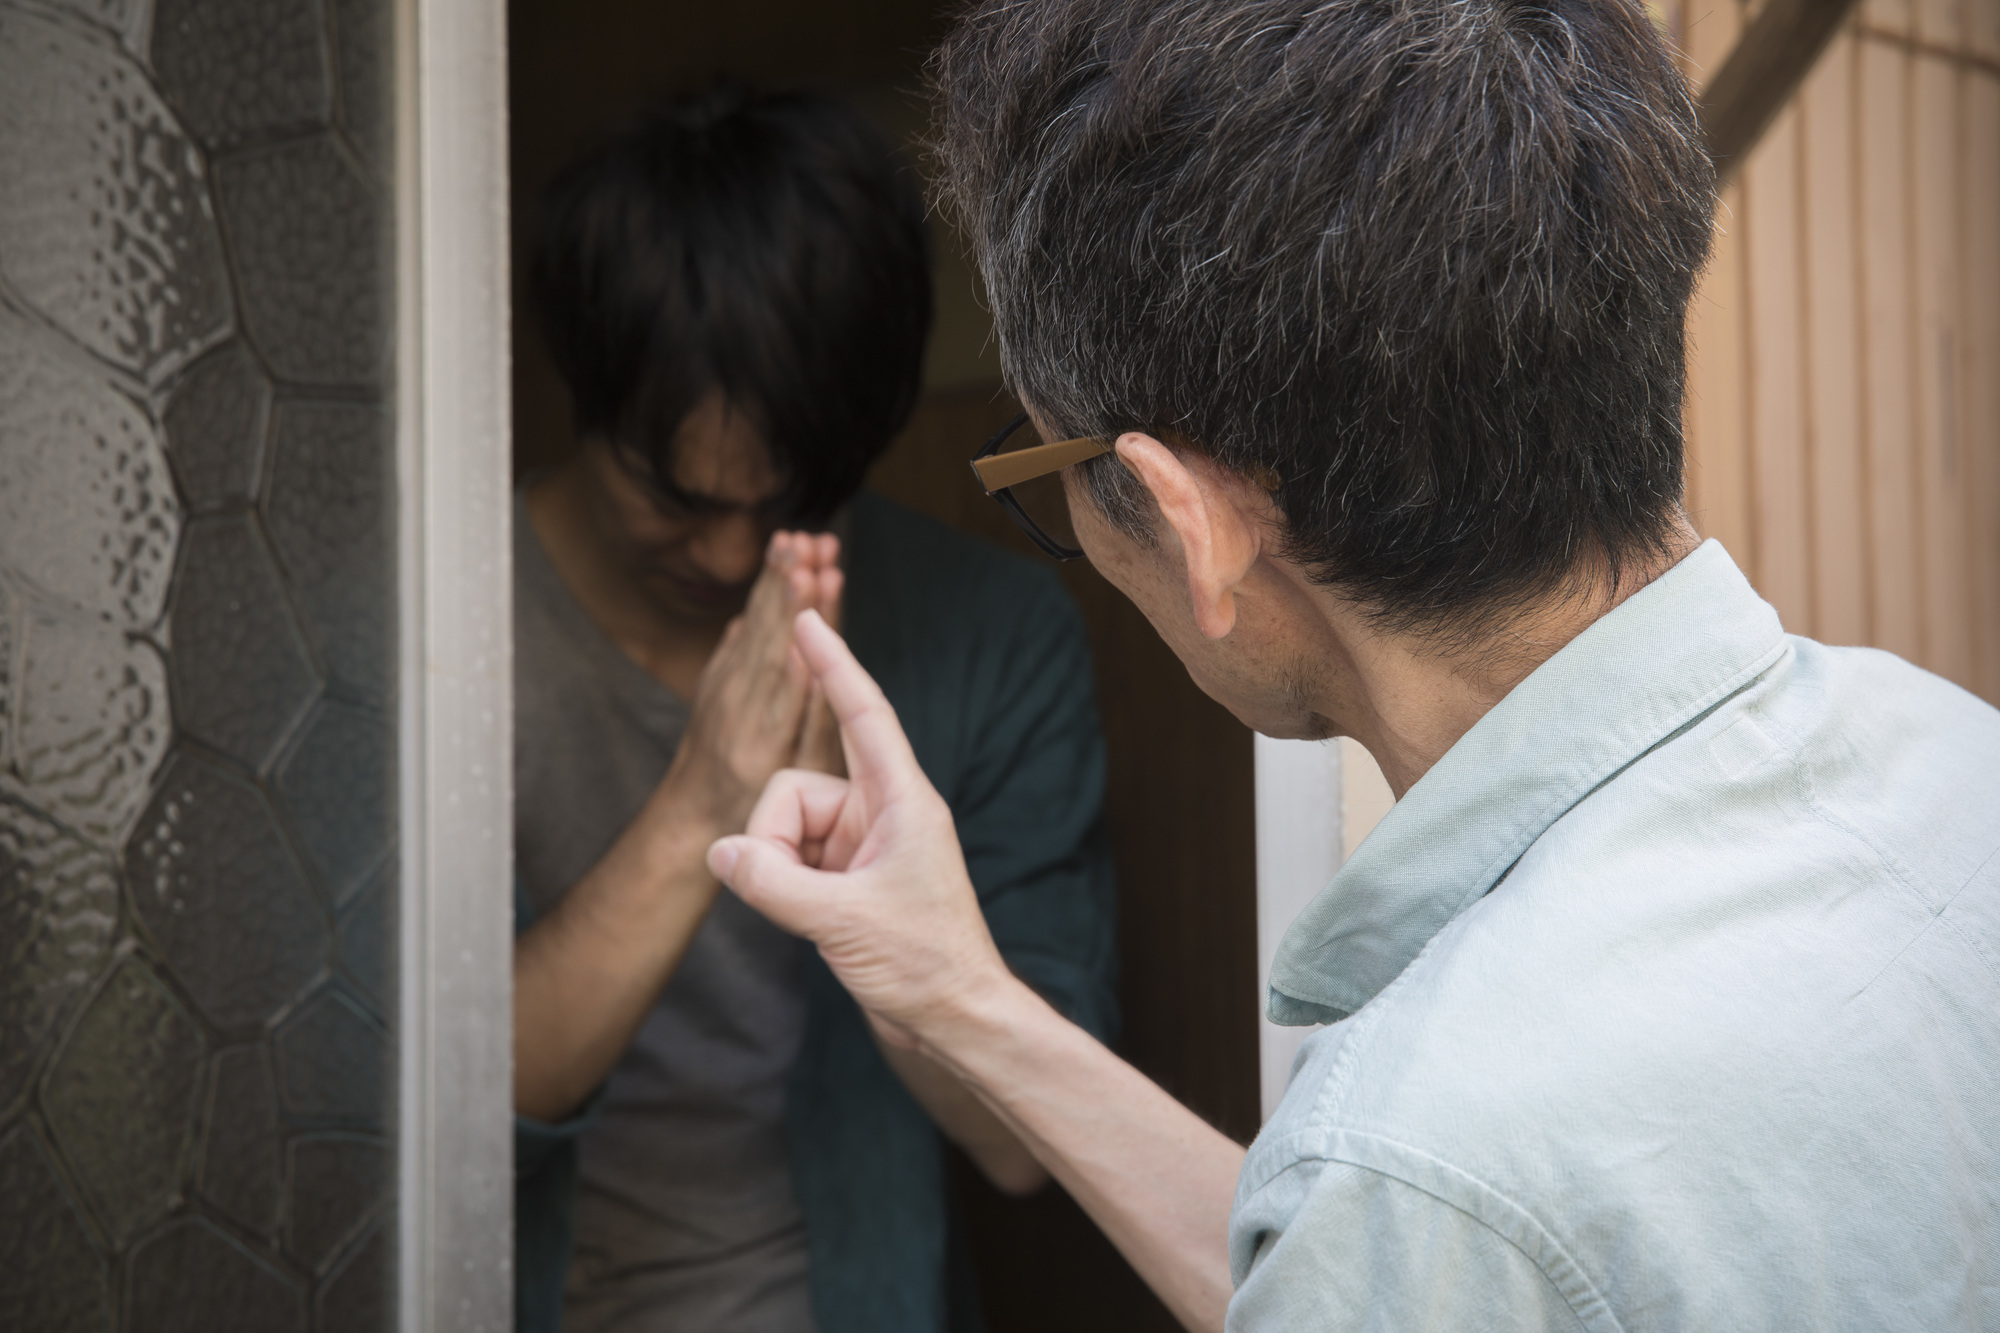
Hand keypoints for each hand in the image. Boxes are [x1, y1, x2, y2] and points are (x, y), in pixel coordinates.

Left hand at [664, 533, 841, 834]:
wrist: (691, 819)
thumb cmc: (758, 810)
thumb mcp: (795, 783)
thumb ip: (809, 727)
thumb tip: (814, 664)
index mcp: (763, 734)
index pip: (787, 662)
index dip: (804, 618)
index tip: (818, 575)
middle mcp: (738, 704)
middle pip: (767, 634)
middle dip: (789, 584)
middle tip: (809, 541)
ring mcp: (722, 690)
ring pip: (752, 627)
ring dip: (772, 583)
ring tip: (793, 542)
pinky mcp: (716, 682)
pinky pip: (738, 635)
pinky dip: (756, 604)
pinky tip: (770, 575)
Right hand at [707, 610, 1011, 1045]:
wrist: (954, 1020)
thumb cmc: (923, 966)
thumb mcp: (841, 922)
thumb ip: (772, 883)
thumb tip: (719, 852)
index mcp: (902, 799)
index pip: (862, 713)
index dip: (833, 663)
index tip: (806, 616)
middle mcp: (883, 810)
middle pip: (793, 788)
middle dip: (773, 837)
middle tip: (795, 895)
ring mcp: (864, 843)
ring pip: (784, 827)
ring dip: (778, 869)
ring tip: (816, 918)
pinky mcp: (849, 874)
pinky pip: (790, 858)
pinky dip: (784, 885)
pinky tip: (815, 925)